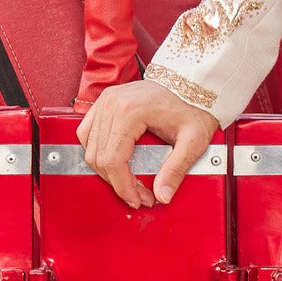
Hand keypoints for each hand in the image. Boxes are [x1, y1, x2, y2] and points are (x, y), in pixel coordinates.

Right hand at [79, 74, 214, 209]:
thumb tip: (163, 194)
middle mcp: (112, 103)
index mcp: (130, 111)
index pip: (113, 161)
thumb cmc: (193, 105)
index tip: (138, 199)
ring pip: (89, 147)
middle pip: (98, 157)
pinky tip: (115, 161)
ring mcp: (106, 100)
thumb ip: (177, 169)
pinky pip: (88, 133)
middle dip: (118, 182)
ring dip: (106, 169)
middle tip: (139, 194)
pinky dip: (98, 151)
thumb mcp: (193, 140)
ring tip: (128, 180)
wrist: (192, 82)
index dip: (123, 187)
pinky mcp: (105, 101)